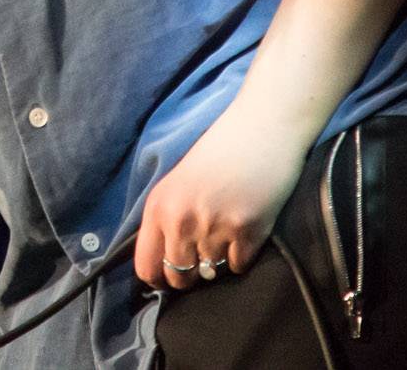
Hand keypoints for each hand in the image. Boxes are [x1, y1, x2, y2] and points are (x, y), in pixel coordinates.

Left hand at [134, 106, 309, 291]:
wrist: (260, 129)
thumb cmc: (218, 152)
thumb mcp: (178, 182)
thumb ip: (167, 219)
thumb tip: (165, 262)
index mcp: (158, 206)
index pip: (146, 266)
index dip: (158, 277)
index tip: (169, 275)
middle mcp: (180, 220)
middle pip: (178, 277)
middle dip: (191, 273)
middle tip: (203, 255)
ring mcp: (213, 228)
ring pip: (211, 273)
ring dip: (218, 261)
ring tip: (226, 232)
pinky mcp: (247, 232)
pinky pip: (238, 266)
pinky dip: (242, 255)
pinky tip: (245, 230)